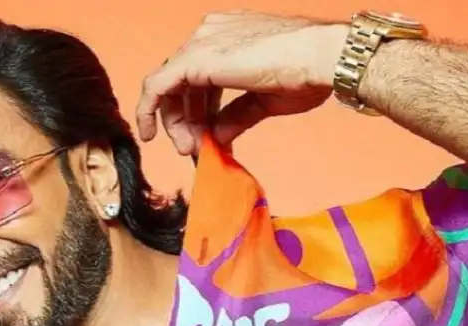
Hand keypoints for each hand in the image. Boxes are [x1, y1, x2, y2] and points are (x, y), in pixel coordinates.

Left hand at [136, 11, 347, 154]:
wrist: (319, 57)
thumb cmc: (304, 72)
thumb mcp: (263, 100)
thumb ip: (235, 116)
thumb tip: (218, 137)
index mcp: (227, 37)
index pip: (198, 77)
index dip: (198, 111)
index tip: (204, 138)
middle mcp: (209, 34)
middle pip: (180, 83)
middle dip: (184, 120)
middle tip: (191, 149)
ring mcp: (201, 43)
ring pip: (168, 86)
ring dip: (176, 123)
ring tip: (188, 149)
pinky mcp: (194, 59)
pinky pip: (157, 86)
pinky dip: (148, 110)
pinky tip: (149, 134)